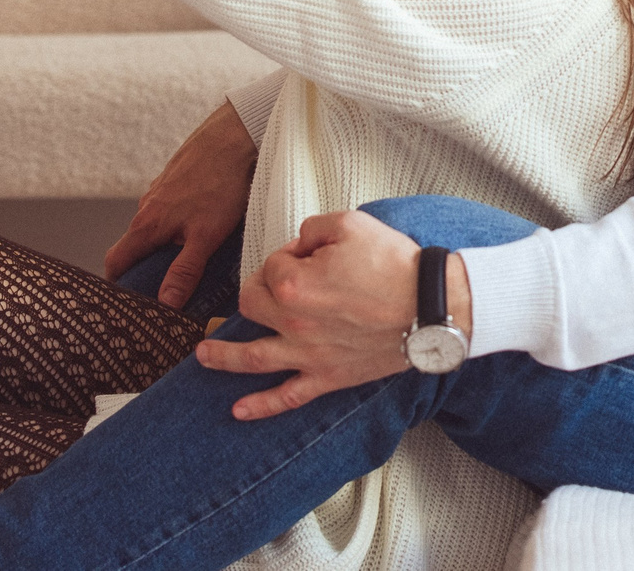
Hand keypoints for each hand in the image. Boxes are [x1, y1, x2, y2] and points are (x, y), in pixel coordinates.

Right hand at [104, 100, 257, 308]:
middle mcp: (147, 206)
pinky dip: (177, 223)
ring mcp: (160, 190)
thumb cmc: (221, 184)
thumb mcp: (205, 237)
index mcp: (146, 225)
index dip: (116, 285)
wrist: (234, 135)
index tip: (125, 302)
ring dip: (164, 245)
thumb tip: (165, 302)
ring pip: (155, 226)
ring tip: (188, 261)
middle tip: (162, 289)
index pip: (115, 262)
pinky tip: (201, 227)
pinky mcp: (177, 179)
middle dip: (145, 268)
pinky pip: (170, 209)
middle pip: (135, 246)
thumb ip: (184, 271)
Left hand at [194, 209, 471, 419]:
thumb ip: (312, 228)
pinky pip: (287, 397)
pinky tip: (238, 411)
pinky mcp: (326, 378)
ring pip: (252, 358)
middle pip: (252, 305)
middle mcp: (293, 322)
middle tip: (273, 285)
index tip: (308, 254)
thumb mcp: (351, 223)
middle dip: (257, 290)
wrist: (430, 307)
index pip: (271, 264)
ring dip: (223, 357)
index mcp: (294, 283)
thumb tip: (297, 245)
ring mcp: (307, 354)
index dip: (288, 255)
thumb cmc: (394, 264)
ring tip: (202, 355)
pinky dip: (260, 407)